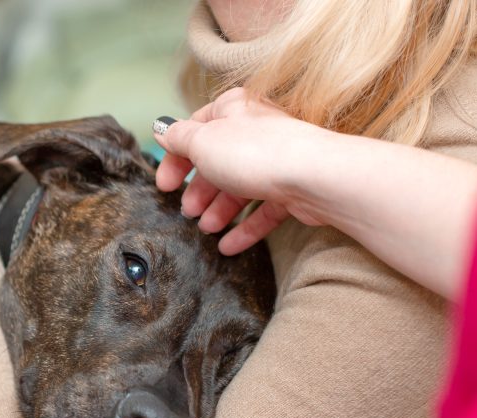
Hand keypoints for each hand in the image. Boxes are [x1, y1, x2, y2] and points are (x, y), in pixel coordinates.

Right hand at [152, 87, 336, 254]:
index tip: (165, 186)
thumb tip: (163, 130)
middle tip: (187, 212)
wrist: (313, 176)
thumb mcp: (203, 141)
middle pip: (218, 162)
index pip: (196, 131)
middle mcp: (255, 132)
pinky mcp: (292, 190)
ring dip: (219, 211)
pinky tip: (227, 247)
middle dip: (199, 190)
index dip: (176, 159)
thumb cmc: (255, 152)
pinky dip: (244, 229)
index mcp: (233, 110)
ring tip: (206, 229)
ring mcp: (275, 162)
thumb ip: (179, 138)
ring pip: (240, 188)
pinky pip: (263, 211)